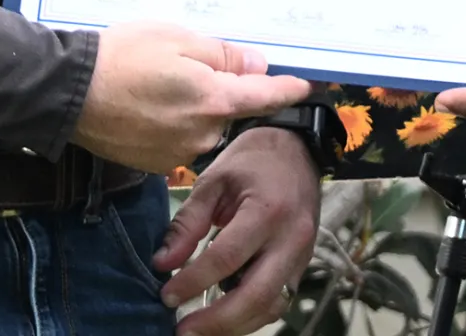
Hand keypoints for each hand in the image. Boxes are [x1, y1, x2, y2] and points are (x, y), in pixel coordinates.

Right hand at [70, 22, 310, 173]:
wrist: (70, 94)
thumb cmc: (124, 57)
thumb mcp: (178, 39)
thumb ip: (222, 55)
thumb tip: (257, 65)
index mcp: (213, 99)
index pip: (263, 96)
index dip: (286, 90)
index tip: (305, 87)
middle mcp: (201, 133)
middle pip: (228, 110)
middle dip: (217, 89)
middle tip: (184, 65)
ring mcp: (177, 153)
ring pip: (201, 125)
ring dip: (192, 106)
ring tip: (156, 83)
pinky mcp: (154, 164)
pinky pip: (178, 139)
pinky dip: (170, 123)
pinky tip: (145, 105)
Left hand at [154, 128, 320, 335]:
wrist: (298, 148)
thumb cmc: (252, 159)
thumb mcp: (215, 179)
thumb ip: (189, 222)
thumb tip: (163, 264)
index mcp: (267, 211)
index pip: (226, 259)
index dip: (192, 282)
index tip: (165, 296)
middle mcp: (290, 239)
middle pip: (254, 296)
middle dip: (216, 322)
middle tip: (182, 331)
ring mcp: (302, 256)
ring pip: (270, 308)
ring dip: (234, 326)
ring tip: (199, 331)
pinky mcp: (303, 265)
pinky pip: (278, 302)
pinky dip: (250, 316)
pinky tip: (225, 318)